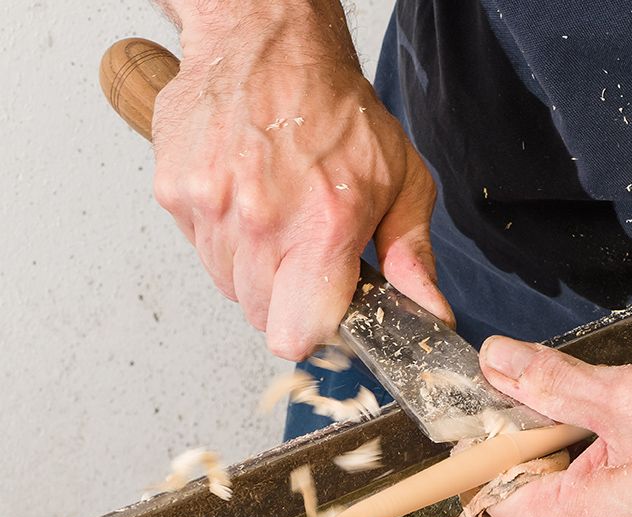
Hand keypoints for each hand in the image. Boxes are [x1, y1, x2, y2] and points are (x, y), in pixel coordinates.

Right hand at [151, 4, 451, 359]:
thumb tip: (431, 311)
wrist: (269, 44)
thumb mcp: (401, 179)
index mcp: (324, 223)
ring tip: (278, 219)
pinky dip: (223, 238)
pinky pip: (200, 249)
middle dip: (288, 300)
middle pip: (262, 317)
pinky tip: (247, 199)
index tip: (327, 313)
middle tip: (306, 255)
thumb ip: (412, 255)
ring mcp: (210, 206)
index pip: (297, 333)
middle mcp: (261, 219)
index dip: (315, 333)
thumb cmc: (337, 109)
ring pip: (229, 287)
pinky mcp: (175, 192)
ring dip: (255, 270)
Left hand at [477, 337, 631, 516]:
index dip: (497, 435)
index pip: (484, 484)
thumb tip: (495, 360)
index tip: (528, 400)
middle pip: (519, 498)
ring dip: (577, 466)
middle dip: (538, 450)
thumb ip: (554, 381)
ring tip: (631, 433)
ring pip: (561, 509)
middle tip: (593, 412)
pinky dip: (608, 487)